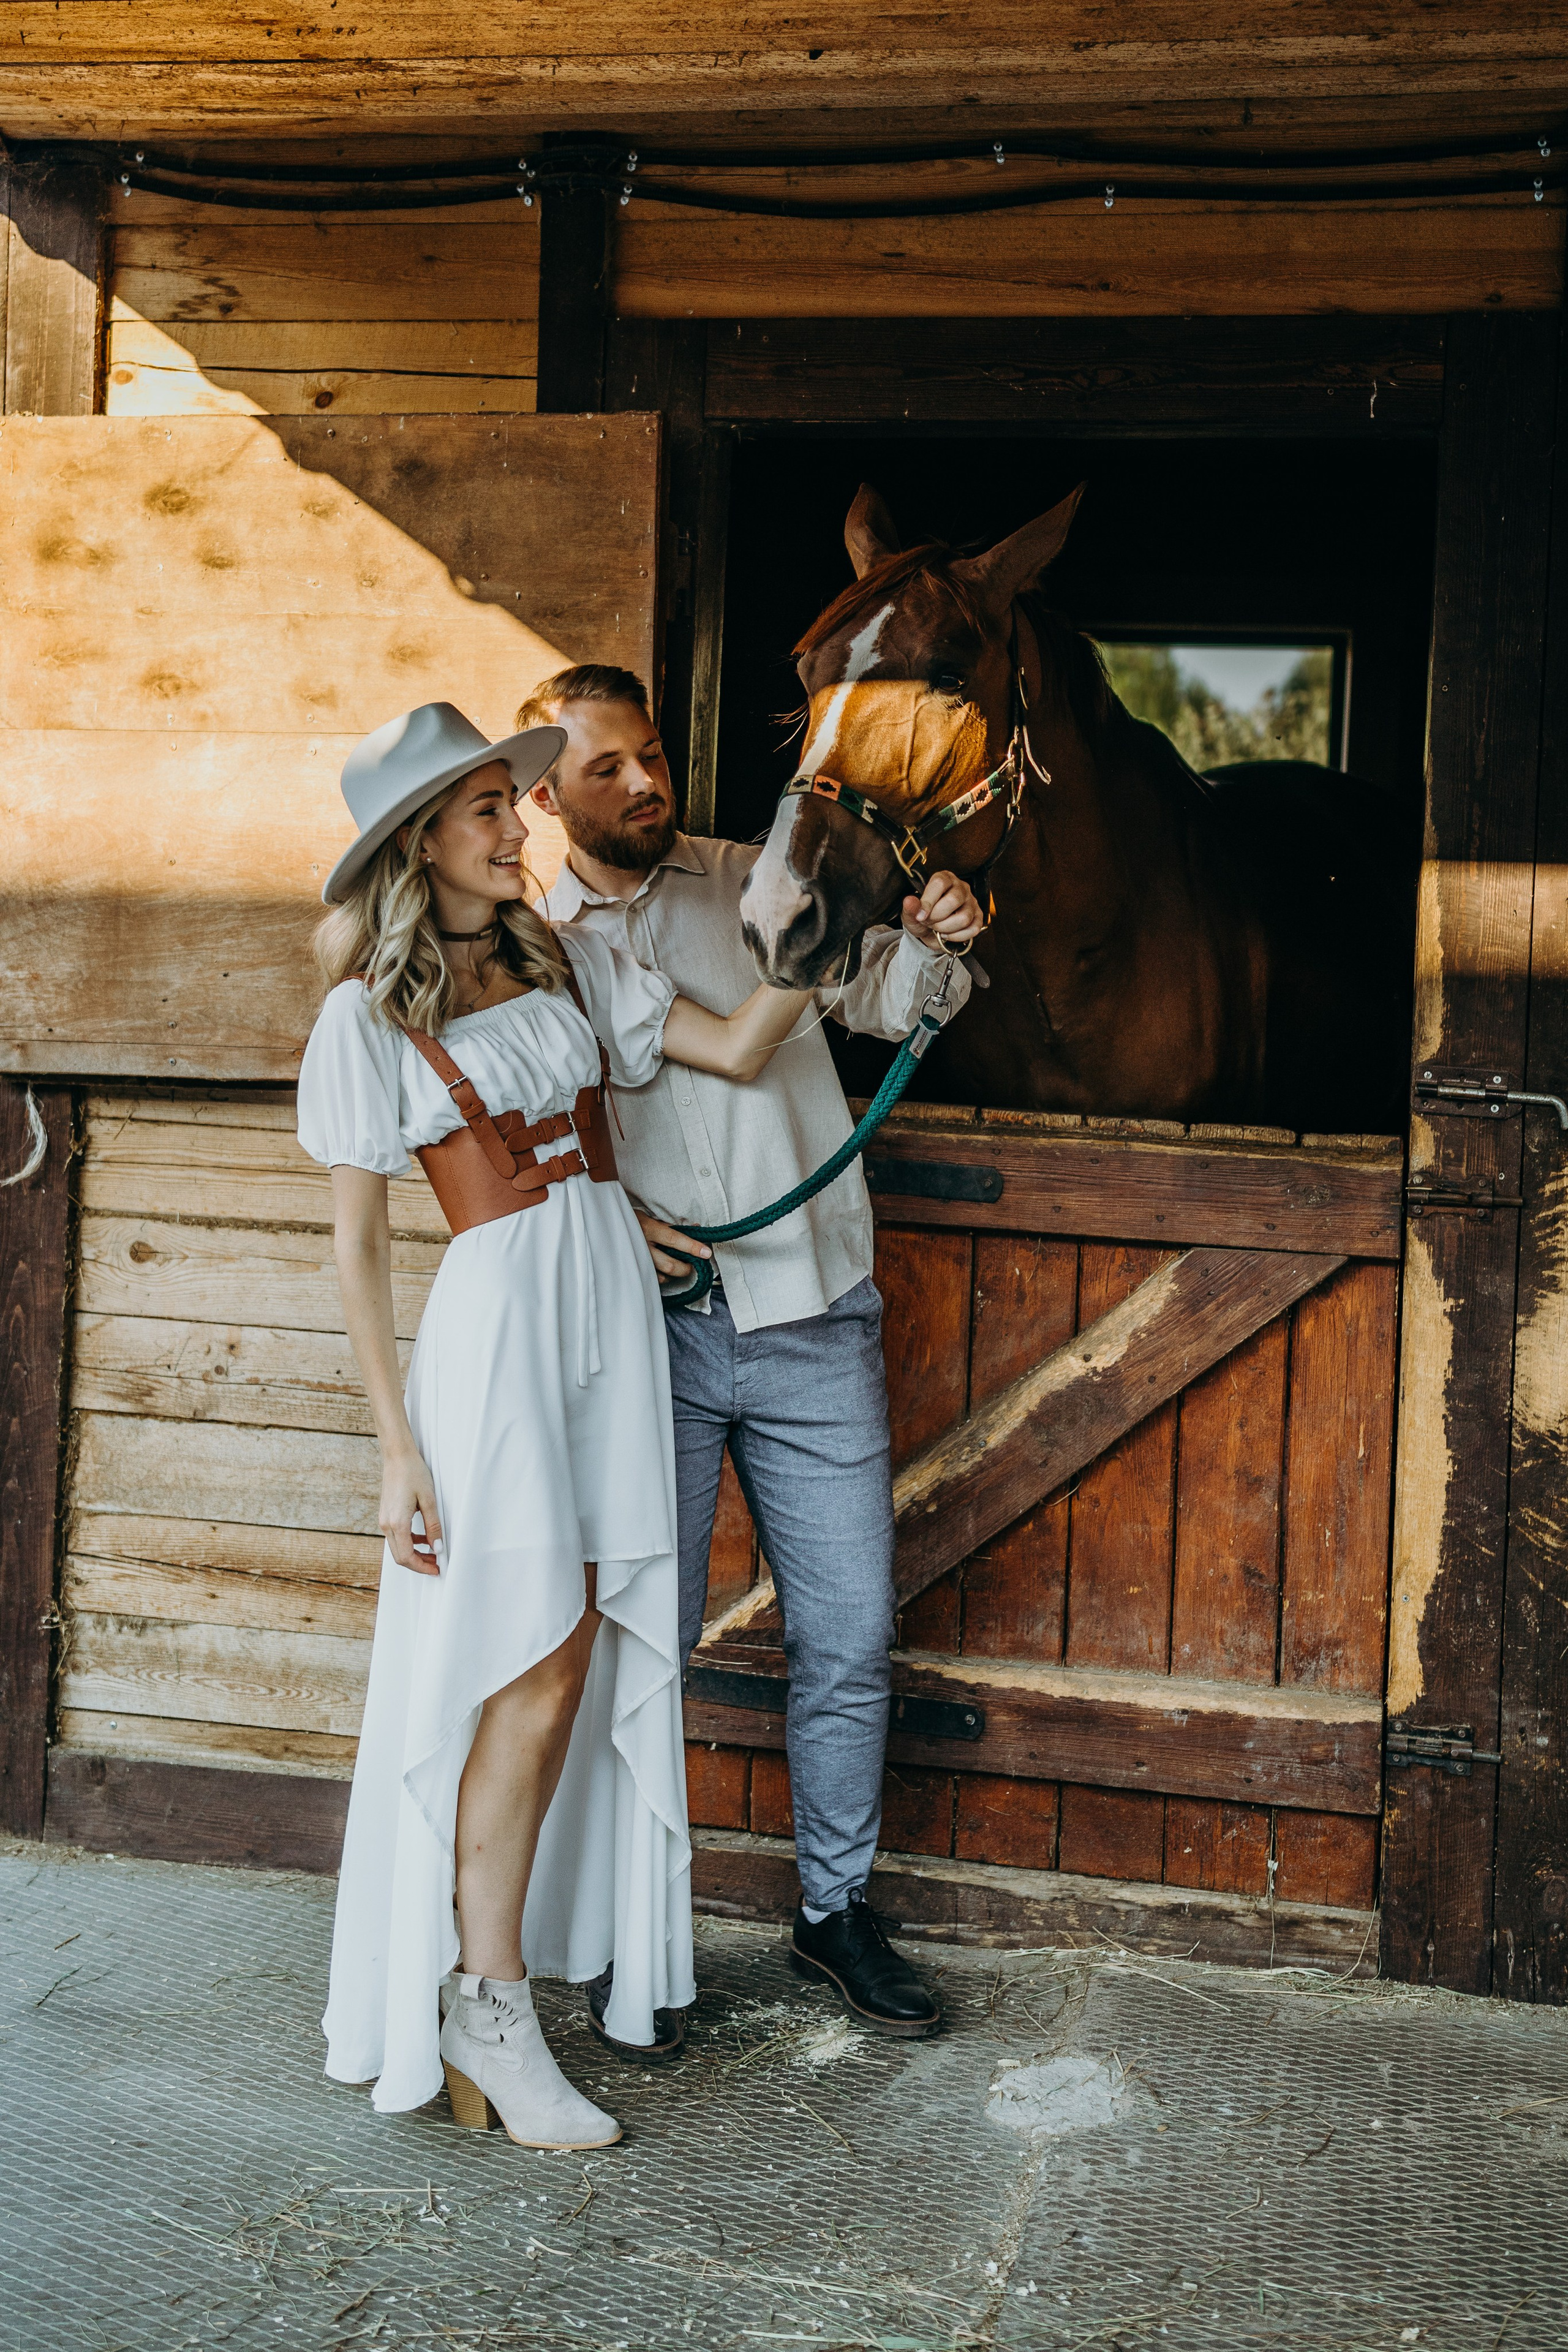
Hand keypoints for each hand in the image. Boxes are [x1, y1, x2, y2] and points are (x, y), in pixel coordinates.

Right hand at [381, 1450, 443, 1575]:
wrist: (397, 1457)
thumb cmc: (413, 1473)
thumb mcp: (429, 1500)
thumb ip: (433, 1526)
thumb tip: (438, 1547)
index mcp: (397, 1523)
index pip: (407, 1557)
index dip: (422, 1567)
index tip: (436, 1569)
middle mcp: (387, 1524)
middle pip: (400, 1557)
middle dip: (419, 1564)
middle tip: (437, 1564)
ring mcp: (384, 1520)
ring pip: (398, 1548)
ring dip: (414, 1554)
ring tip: (433, 1553)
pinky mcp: (386, 1516)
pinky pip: (396, 1537)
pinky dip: (409, 1542)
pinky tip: (423, 1538)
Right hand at [637, 1210, 712, 1281]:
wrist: (604, 1225)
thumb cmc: (630, 1220)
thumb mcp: (649, 1218)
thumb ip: (671, 1226)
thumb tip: (695, 1229)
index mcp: (647, 1228)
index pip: (674, 1239)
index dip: (692, 1247)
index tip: (706, 1252)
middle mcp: (642, 1246)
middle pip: (671, 1264)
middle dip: (686, 1267)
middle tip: (692, 1264)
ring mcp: (636, 1260)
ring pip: (662, 1276)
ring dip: (674, 1274)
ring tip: (678, 1267)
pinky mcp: (632, 1271)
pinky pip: (653, 1279)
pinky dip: (662, 1277)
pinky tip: (663, 1271)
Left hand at [902, 869, 984, 948]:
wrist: (930, 932)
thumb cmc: (922, 917)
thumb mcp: (911, 913)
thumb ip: (910, 908)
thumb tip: (909, 901)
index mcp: (944, 879)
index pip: (939, 883)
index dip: (929, 902)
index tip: (920, 916)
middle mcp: (961, 887)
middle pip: (953, 900)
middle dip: (937, 917)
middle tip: (929, 922)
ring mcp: (972, 902)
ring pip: (964, 917)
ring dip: (947, 928)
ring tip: (938, 928)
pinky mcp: (978, 917)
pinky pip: (973, 929)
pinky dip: (958, 937)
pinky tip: (948, 934)